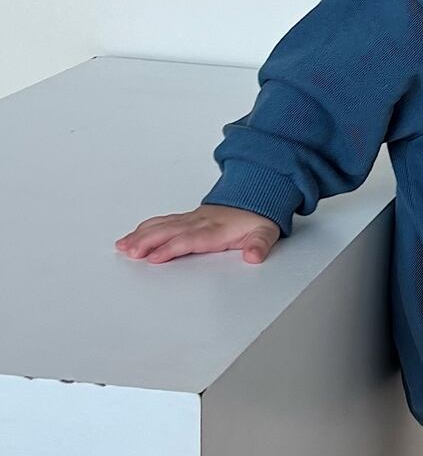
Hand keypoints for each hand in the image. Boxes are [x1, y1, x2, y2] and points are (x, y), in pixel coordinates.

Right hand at [115, 205, 282, 263]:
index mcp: (217, 229)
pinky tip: (132, 237)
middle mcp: (200, 222)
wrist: (256, 198)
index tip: (155, 258)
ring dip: (141, 235)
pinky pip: (162, 222)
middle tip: (130, 251)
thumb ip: (260, 245)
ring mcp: (191, 219)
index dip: (172, 248)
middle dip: (148, 241)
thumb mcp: (266, 233)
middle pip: (170, 231)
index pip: (190, 240)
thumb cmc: (257, 219)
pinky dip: (145, 229)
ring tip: (123, 246)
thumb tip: (254, 255)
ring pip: (162, 226)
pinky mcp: (186, 219)